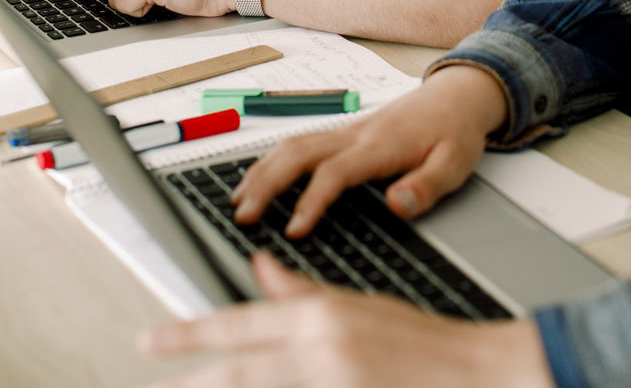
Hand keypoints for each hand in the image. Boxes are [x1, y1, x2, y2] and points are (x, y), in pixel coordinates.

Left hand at [141, 250, 550, 387]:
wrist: (472, 375)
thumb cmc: (418, 342)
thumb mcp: (354, 305)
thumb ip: (299, 293)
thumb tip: (258, 269)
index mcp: (319, 319)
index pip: (239, 324)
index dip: (190, 334)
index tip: (152, 339)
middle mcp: (318, 354)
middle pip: (235, 371)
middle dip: (187, 379)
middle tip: (146, 369)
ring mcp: (330, 387)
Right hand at [231, 64, 507, 234]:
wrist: (458, 95)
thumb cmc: (455, 132)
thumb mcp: (455, 164)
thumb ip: (427, 187)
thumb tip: (397, 206)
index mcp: (380, 146)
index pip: (336, 172)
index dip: (311, 201)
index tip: (293, 230)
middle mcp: (356, 134)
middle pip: (299, 152)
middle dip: (267, 182)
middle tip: (243, 215)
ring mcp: (347, 130)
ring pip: (293, 143)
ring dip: (262, 170)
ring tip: (238, 201)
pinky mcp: (345, 132)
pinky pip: (300, 142)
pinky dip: (273, 160)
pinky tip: (259, 178)